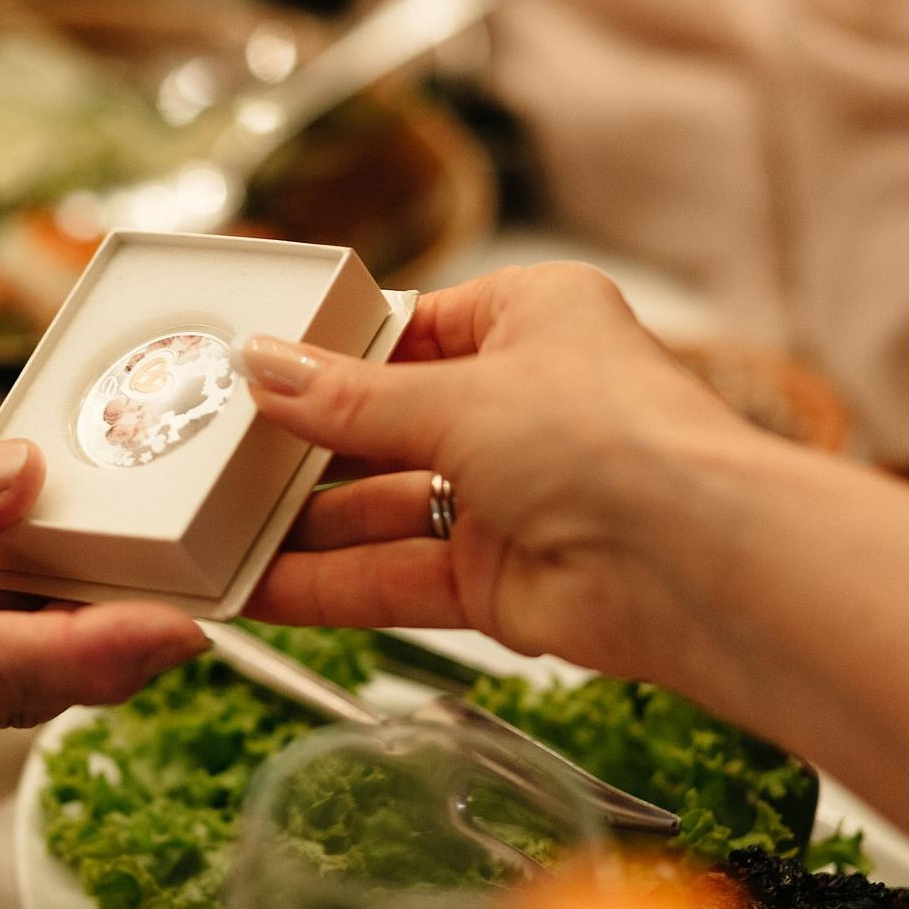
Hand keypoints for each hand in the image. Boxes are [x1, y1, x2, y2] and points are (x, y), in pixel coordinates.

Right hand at [238, 264, 762, 677]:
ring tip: (215, 534)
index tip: (251, 369)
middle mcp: (520, 404)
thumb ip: (349, 398)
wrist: (694, 565)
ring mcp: (509, 497)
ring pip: (382, 509)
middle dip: (304, 449)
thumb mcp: (456, 395)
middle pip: (385, 425)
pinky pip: (394, 576)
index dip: (328, 353)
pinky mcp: (498, 579)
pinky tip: (258, 589)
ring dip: (303, 526)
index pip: (406, 328)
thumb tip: (264, 370)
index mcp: (530, 319)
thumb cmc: (613, 439)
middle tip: (213, 456)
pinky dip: (329, 584)